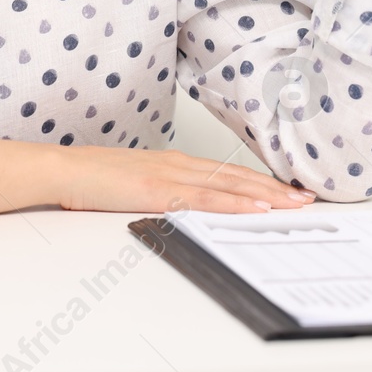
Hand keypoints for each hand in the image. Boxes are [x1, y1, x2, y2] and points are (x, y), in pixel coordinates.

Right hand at [54, 145, 317, 214]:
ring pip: (229, 185)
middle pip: (237, 177)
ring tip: (296, 203)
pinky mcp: (159, 189)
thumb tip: (179, 207)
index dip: (259, 182)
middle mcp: (179, 164)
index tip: (286, 190)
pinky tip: (257, 207)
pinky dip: (235, 202)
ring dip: (267, 194)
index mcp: (174, 163)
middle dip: (275, 188)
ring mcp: (170, 175)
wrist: (63, 169)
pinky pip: (206, 198)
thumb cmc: (92, 179)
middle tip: (307, 196)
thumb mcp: (134, 186)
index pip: (226, 174)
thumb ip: (160, 193)